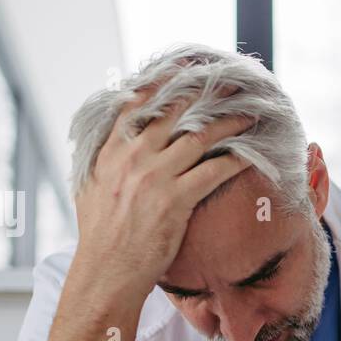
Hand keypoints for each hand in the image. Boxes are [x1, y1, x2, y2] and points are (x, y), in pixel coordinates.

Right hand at [72, 90, 254, 296]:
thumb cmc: (100, 236)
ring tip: (248, 115)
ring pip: (199, 137)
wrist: (107, 270)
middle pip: (174, 113)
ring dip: (228, 123)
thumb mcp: (88, 188)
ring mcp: (155, 176)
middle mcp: (133, 157)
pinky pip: (214, 170)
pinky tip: (252, 152)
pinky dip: (236, 158)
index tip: (185, 70)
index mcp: (111, 151)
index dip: (164, 83)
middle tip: (227, 84)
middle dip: (204, 95)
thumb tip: (112, 144)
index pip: (138, 104)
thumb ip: (102, 161)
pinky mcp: (176, 199)